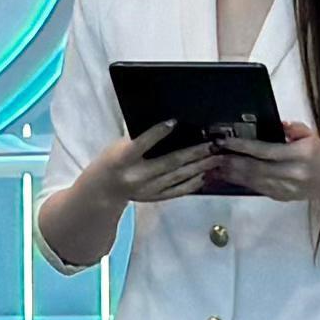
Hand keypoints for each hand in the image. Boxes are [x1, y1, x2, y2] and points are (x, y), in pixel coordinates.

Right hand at [86, 120, 219, 208]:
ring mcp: (147, 189)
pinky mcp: (155, 198)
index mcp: (123, 159)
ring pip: (178, 177)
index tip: (174, 121)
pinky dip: (192, 183)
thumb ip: (138, 137)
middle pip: (169, 162)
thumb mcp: (118, 146)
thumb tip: (166, 124)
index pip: (141, 144)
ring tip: (216, 157)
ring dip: (199, 167)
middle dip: (193, 153)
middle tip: (213, 144)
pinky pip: (178, 191)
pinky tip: (205, 175)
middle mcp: (137, 176)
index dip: (157, 133)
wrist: (103, 191)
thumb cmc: (112, 161)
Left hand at [212, 121, 319, 209]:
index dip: (242, 147)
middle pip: (254, 168)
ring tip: (214, 167)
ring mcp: (287, 188)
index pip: (265, 150)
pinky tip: (230, 177)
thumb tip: (276, 125)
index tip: (224, 142)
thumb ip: (294, 130)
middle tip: (212, 155)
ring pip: (253, 181)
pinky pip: (258, 189)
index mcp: (301, 154)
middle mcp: (293, 173)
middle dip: (230, 162)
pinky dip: (242, 182)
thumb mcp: (314, 137)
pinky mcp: (283, 197)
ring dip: (231, 175)